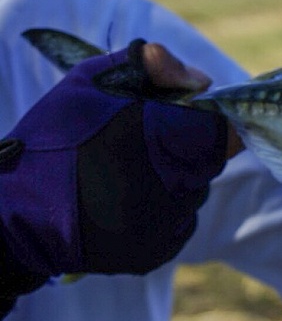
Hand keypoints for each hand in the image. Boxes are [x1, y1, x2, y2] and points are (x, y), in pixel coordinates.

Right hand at [0, 40, 231, 288]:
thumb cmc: (50, 141)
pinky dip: (166, 213)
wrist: (12, 216)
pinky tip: (127, 204)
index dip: (211, 121)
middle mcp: (168, 185)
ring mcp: (163, 225)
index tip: (192, 118)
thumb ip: (148, 66)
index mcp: (155, 137)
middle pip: (209, 161)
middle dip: (188, 148)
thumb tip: (199, 78)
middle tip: (148, 146)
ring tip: (129, 175)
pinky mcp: (154, 254)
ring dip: (178, 181)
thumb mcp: (89, 85)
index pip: (221, 130)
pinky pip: (181, 225)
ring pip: (196, 193)